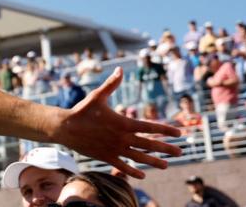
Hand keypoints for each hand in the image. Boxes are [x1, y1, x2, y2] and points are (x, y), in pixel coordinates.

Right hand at [54, 67, 181, 178]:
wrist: (65, 128)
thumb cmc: (82, 110)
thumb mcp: (97, 96)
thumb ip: (111, 84)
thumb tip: (120, 70)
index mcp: (123, 122)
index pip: (150, 127)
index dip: (166, 130)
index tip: (179, 133)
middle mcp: (122, 138)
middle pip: (149, 144)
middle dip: (166, 148)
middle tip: (180, 151)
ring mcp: (115, 149)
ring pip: (139, 157)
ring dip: (153, 161)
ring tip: (166, 165)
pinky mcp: (106, 157)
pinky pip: (122, 166)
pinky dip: (132, 172)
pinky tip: (142, 176)